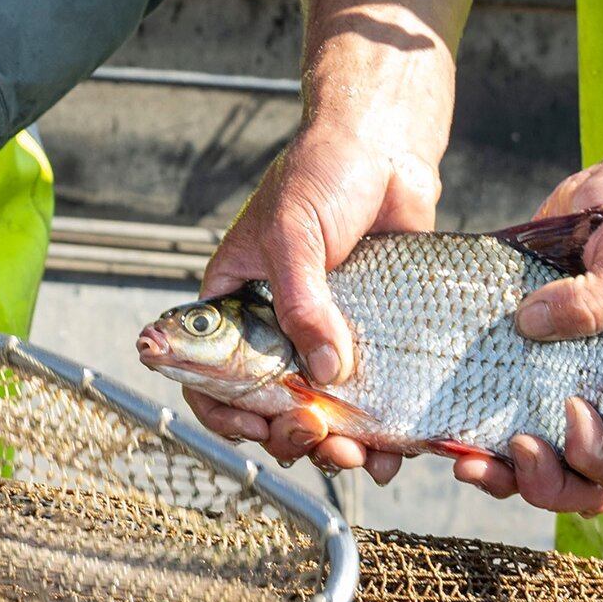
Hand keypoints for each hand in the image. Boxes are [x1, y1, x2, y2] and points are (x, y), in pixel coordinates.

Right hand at [186, 116, 441, 479]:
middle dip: (290, 435)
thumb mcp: (295, 232)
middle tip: (316, 436)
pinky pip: (374, 401)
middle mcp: (278, 329)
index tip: (258, 423)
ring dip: (336, 447)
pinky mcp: (377, 339)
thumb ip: (302, 301)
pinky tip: (392, 449)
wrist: (387, 146)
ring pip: (324, 414)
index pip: (210, 376)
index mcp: (236, 304)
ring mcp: (328, 337)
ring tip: (359, 455)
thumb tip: (322, 373)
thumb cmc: (324, 173)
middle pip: (270, 408)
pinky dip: (380, 434)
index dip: (226, 411)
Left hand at [444, 157, 602, 512]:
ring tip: (466, 458)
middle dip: (546, 484)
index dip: (602, 461)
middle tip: (517, 448)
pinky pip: (492, 431)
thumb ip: (600, 295)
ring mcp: (553, 397)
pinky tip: (443, 434)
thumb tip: (535, 323)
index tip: (573, 411)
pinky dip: (470, 443)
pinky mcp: (511, 378)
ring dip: (503, 477)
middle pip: (582, 488)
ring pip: (535, 472)